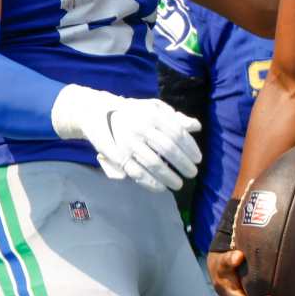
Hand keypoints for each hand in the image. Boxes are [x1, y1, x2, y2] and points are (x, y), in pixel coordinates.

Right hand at [53, 85, 201, 192]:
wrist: (96, 113)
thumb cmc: (130, 111)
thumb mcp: (152, 108)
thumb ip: (174, 117)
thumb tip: (196, 126)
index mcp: (152, 114)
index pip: (177, 133)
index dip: (190, 148)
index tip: (198, 159)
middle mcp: (141, 128)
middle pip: (168, 149)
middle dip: (184, 164)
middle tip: (193, 174)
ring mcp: (128, 143)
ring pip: (154, 164)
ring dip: (169, 177)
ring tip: (179, 184)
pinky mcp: (118, 156)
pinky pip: (137, 173)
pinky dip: (151, 183)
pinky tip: (161, 188)